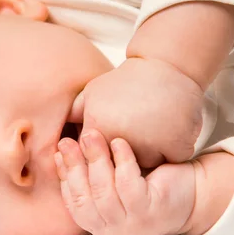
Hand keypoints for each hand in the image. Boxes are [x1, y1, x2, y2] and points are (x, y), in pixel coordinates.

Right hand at [54, 129, 195, 234]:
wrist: (192, 193)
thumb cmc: (148, 183)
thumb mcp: (113, 181)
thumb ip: (90, 173)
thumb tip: (61, 152)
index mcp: (101, 226)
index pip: (74, 203)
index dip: (65, 175)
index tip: (61, 150)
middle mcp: (114, 231)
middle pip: (86, 199)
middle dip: (75, 166)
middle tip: (71, 139)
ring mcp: (134, 225)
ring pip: (105, 192)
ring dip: (96, 160)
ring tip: (92, 135)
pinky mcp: (152, 212)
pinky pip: (129, 185)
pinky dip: (122, 161)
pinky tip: (120, 143)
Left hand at [69, 57, 203, 167]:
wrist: (166, 65)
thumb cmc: (126, 81)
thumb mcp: (92, 92)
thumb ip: (73, 115)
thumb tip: (57, 139)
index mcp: (97, 129)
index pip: (94, 160)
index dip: (103, 154)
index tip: (111, 140)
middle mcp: (120, 141)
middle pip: (120, 168)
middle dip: (124, 158)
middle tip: (135, 131)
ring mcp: (150, 145)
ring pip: (147, 166)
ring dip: (151, 155)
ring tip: (154, 130)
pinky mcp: (176, 147)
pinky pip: (172, 160)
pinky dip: (173, 150)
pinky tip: (170, 130)